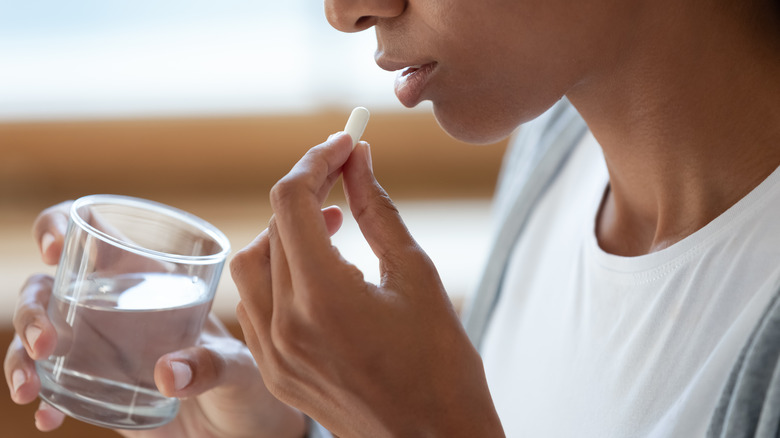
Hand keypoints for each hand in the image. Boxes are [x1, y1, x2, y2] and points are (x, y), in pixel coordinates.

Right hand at [4, 202, 305, 437]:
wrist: (244, 429)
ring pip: (38, 335)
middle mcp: (115, 306)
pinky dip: (43, 398)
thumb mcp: (239, 368)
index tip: (55, 249)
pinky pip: (53, 385)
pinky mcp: (95, 386)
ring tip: (29, 387)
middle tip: (45, 343)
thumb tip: (167, 375)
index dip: (60, 227)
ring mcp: (99, 346)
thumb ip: (211, 365)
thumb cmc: (248, 382)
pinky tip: (48, 417)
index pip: (94, 234)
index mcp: (148, 279)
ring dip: (20, 356)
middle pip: (48, 287)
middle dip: (32, 308)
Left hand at [231, 133, 503, 436]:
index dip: (316, 161)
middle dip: (306, 191)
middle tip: (343, 174)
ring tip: (330, 225)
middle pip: (272, 228)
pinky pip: (256, 305)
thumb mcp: (416, 276)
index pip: (293, 202)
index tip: (344, 143)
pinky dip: (278, 274)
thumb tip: (359, 160)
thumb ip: (377, 211)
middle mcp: (285, 327)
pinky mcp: (275, 373)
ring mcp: (273, 355)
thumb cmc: (442, 365)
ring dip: (285, 233)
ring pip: (252, 266)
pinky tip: (317, 272)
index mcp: (324, 298)